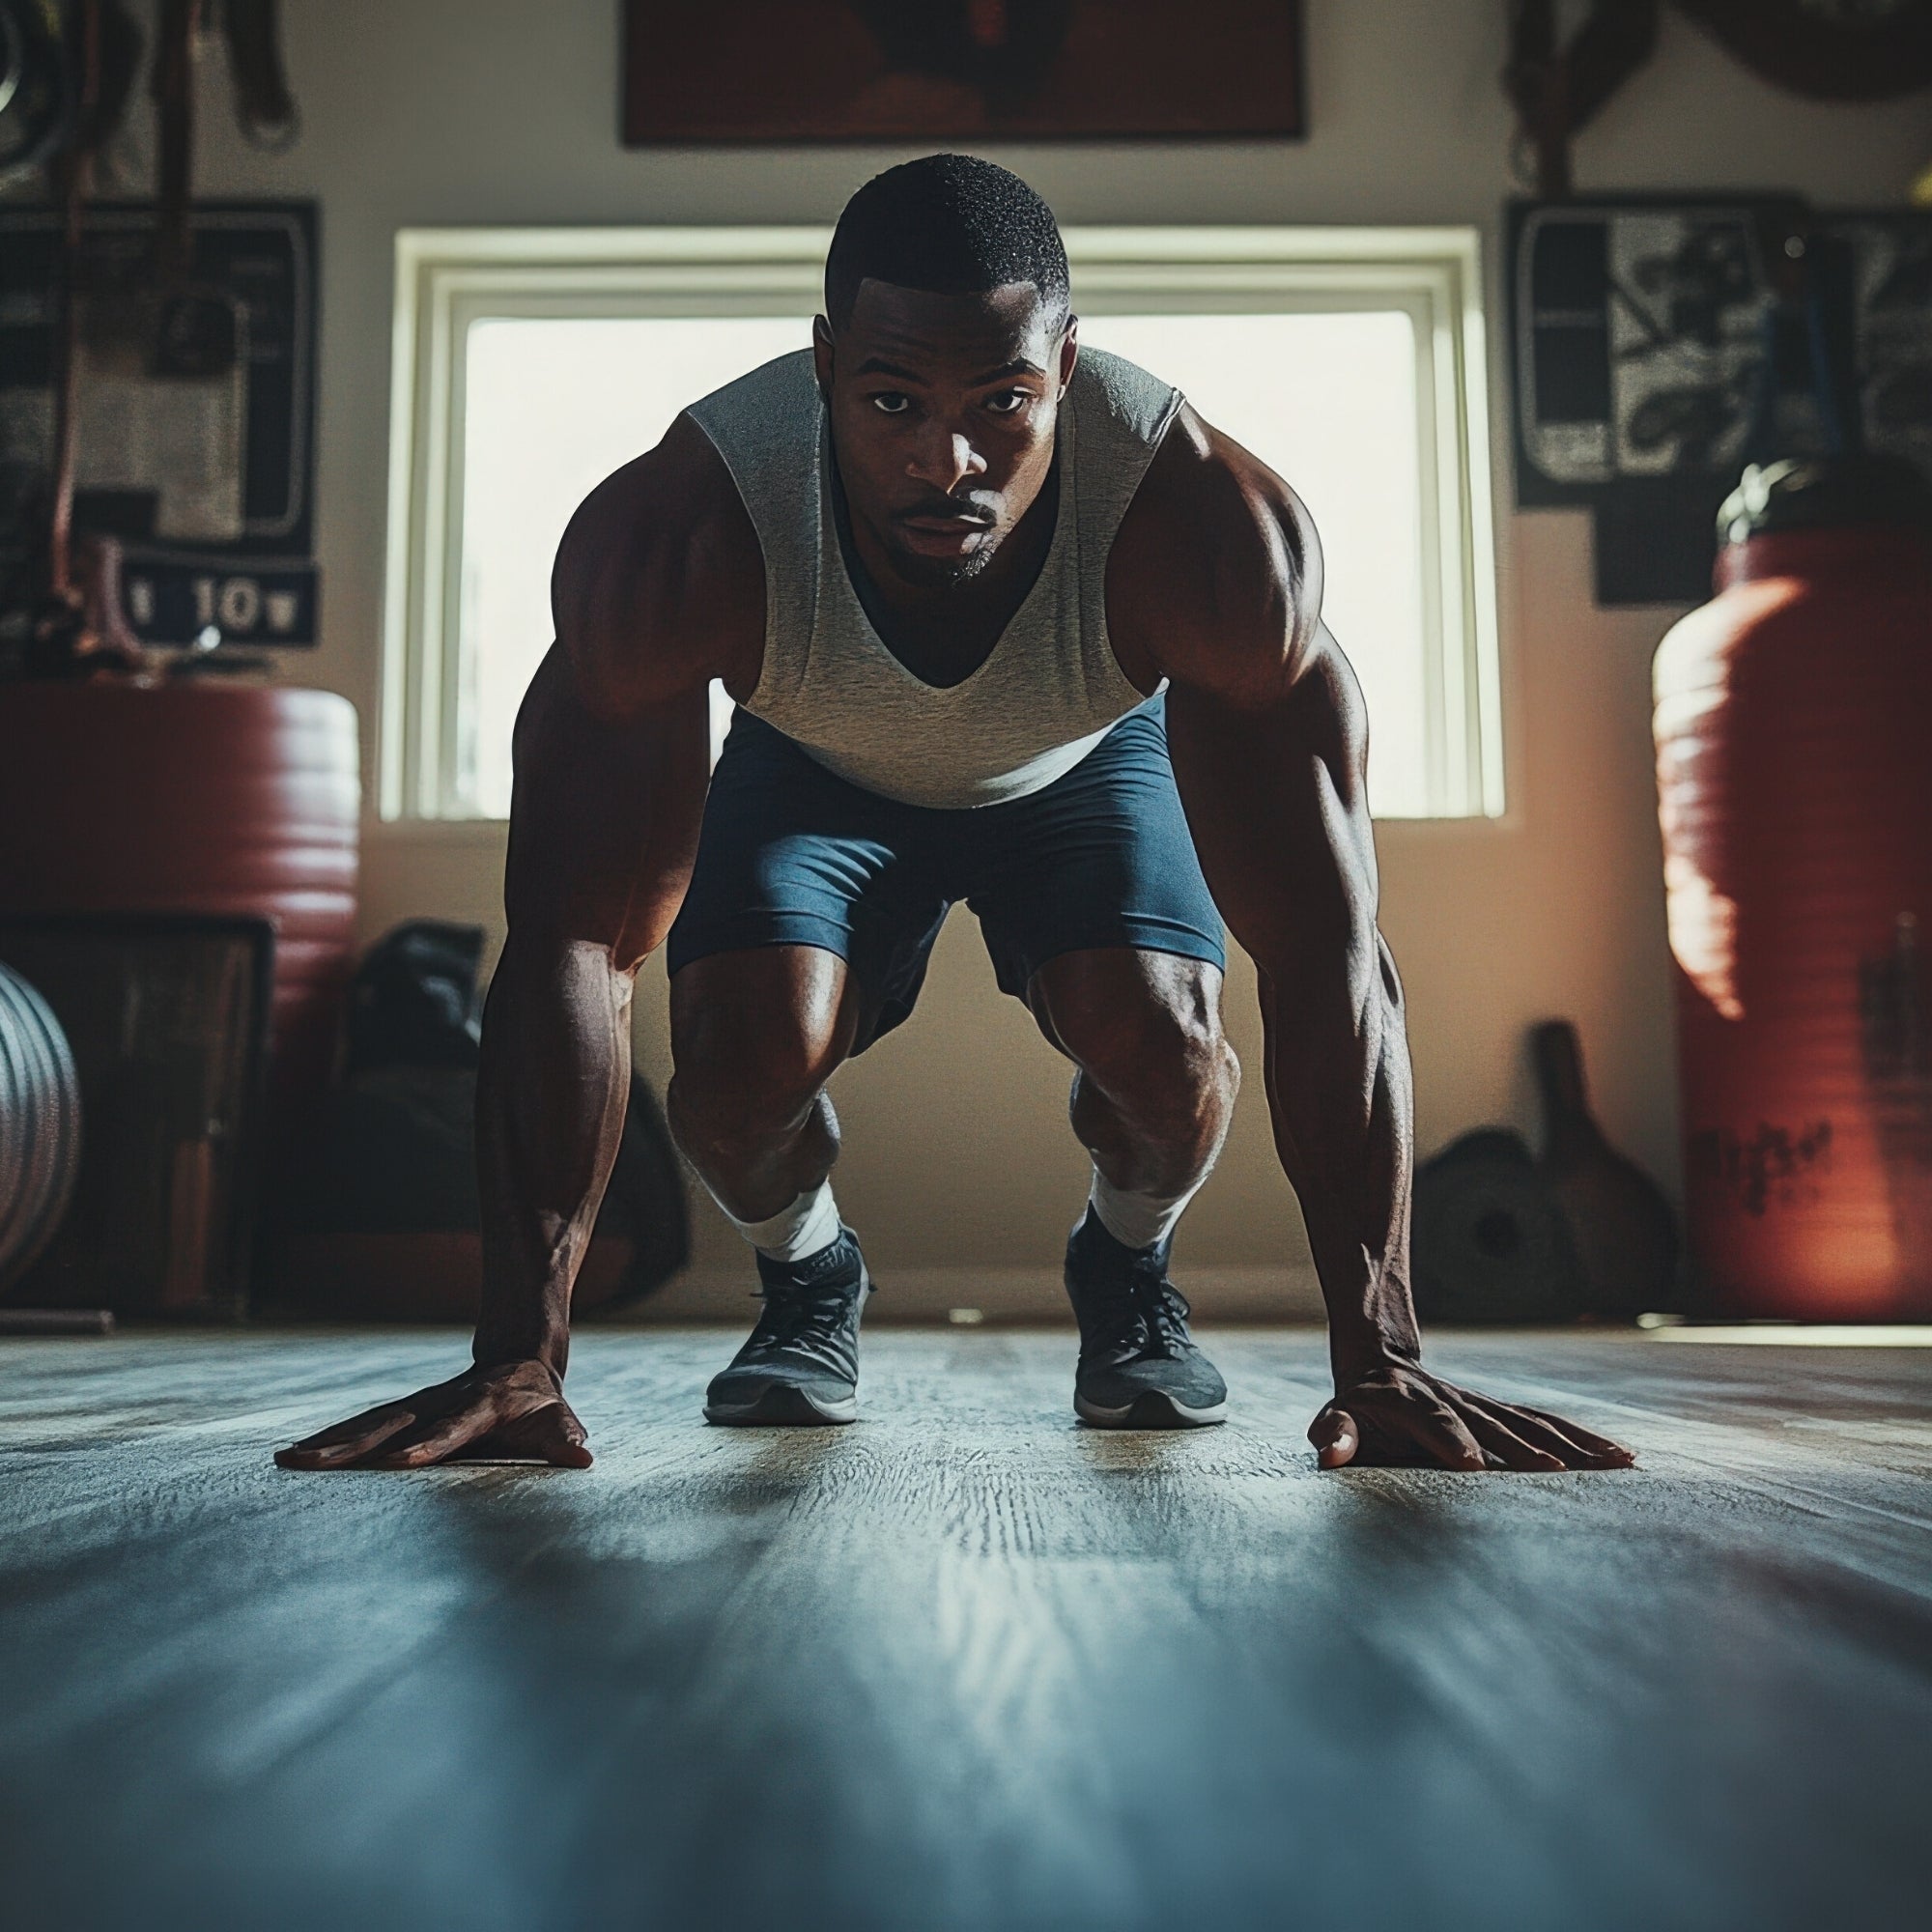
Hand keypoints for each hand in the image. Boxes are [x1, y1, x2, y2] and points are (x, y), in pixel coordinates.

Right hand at [273, 1359, 592, 1470]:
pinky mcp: (398, 1413)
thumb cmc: (539, 1405)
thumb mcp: (556, 1420)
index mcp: (478, 1407)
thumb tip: (583, 1457)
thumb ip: (564, 1438)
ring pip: (365, 1425)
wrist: (516, 1360)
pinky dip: (326, 1441)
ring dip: (326, 1444)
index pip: (452, 1429)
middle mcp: (437, 1404)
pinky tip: (291, 1458)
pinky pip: (358, 1427)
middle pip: (390, 1426)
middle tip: (307, 1465)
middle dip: (350, 1447)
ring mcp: (413, 1406)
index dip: (429, 1445)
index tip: (400, 1462)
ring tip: (285, 1462)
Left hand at [1309, 1362, 1633, 1471]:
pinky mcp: (1502, 1412)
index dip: (1452, 1440)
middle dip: (1525, 1448)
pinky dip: (1582, 1438)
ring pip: (1532, 1421)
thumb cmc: (1356, 1407)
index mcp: (1411, 1405)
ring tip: (1616, 1461)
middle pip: (1494, 1424)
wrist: (1380, 1361)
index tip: (1473, 1464)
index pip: (1433, 1422)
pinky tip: (1620, 1456)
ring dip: (1572, 1442)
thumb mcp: (1336, 1417)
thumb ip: (1335, 1436)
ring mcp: (1483, 1406)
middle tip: (1556, 1472)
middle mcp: (1455, 1402)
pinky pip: (1546, 1422)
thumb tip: (1331, 1455)